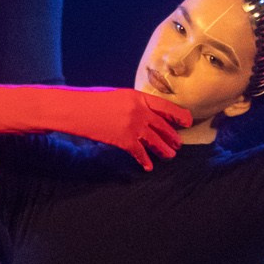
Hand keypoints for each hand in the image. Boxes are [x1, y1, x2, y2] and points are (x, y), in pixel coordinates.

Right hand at [70, 88, 190, 170]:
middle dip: (172, 136)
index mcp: (138, 97)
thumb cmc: (92, 100)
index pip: (165, 106)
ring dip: (164, 150)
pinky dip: (145, 160)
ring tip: (170, 156)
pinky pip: (140, 152)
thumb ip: (134, 104)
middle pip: (163, 126)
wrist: (75, 109)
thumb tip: (145, 114)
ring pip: (155, 141)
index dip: (179, 115)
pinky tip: (149, 167)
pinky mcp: (124, 140)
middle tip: (178, 144)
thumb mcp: (117, 96)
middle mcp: (139, 111)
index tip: (188, 121)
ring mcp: (133, 126)